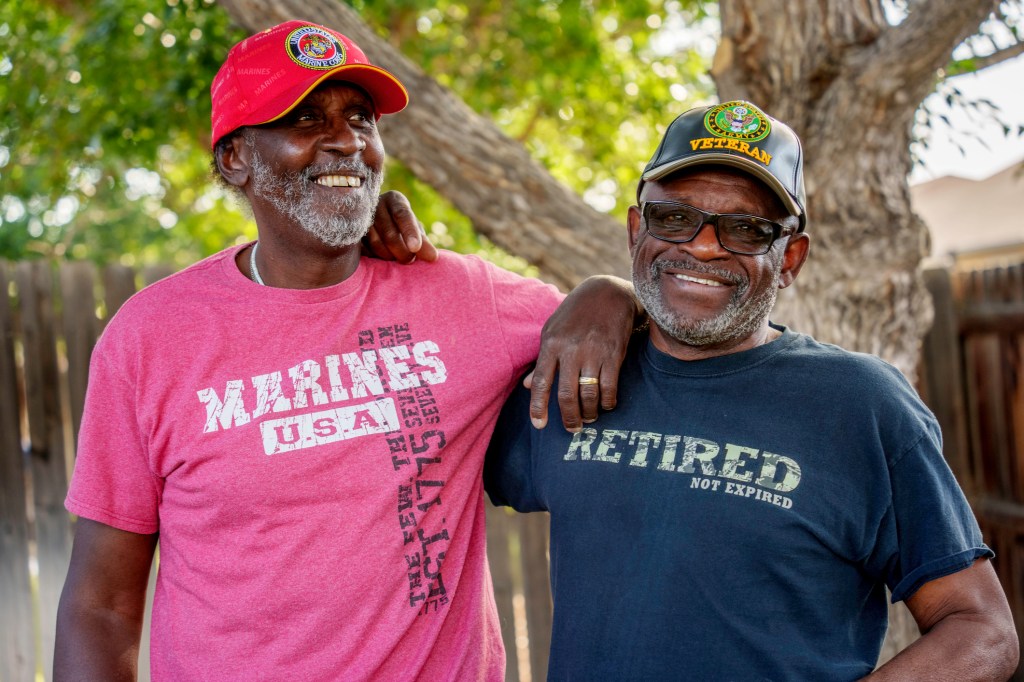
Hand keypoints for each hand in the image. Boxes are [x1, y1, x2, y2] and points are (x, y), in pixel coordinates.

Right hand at [363, 190, 438, 263]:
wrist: (377, 226)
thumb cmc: (401, 228)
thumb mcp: (415, 232)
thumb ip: (424, 243)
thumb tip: (433, 258)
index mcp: (395, 200)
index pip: (402, 214)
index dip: (410, 231)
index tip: (415, 248)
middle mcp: (375, 204)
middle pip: (389, 233)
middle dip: (402, 252)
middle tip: (409, 261)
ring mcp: (360, 217)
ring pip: (375, 243)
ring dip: (389, 256)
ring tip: (395, 259)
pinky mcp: (351, 232)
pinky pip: (364, 250)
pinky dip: (374, 257)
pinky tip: (380, 256)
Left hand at [527, 275, 642, 431]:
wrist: (607, 293)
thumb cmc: (575, 314)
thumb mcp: (552, 330)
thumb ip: (541, 360)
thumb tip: (526, 386)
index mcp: (551, 344)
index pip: (540, 381)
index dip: (537, 406)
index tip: (539, 425)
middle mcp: (570, 350)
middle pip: (565, 394)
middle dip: (568, 417)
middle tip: (572, 429)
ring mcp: (593, 352)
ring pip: (588, 394)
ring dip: (588, 413)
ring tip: (588, 419)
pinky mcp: (614, 354)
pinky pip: (609, 387)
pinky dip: (607, 401)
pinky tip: (606, 404)